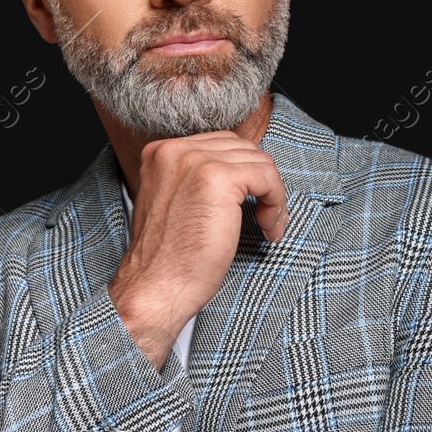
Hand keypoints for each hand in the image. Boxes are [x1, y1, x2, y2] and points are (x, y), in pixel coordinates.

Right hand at [109, 131, 288, 368]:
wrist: (155, 287)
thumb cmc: (169, 260)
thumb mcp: (177, 204)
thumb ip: (197, 181)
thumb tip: (243, 174)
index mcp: (160, 153)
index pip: (220, 145)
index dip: (244, 174)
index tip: (251, 205)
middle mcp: (174, 150)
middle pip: (241, 148)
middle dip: (261, 181)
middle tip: (266, 216)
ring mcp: (195, 161)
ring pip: (258, 160)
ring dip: (272, 194)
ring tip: (268, 225)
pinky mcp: (217, 178)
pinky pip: (267, 175)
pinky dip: (276, 202)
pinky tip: (268, 228)